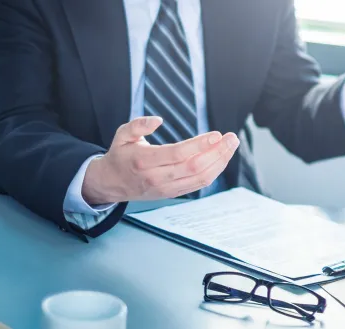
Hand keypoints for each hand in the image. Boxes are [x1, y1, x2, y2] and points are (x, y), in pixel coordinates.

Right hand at [82, 116, 239, 203]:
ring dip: (220, 162)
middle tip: (232, 138)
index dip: (199, 144)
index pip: (177, 154)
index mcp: (143, 161)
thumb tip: (158, 120)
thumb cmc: (121, 154)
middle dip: (217, 152)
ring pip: (200, 178)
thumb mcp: (122, 135)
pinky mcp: (173, 194)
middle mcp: (156, 178)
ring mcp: (166, 189)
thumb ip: (138, 124)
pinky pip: (198, 184)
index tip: (217, 134)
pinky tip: (222, 158)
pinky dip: (214, 171)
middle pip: (194, 167)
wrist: (112, 183)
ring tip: (231, 146)